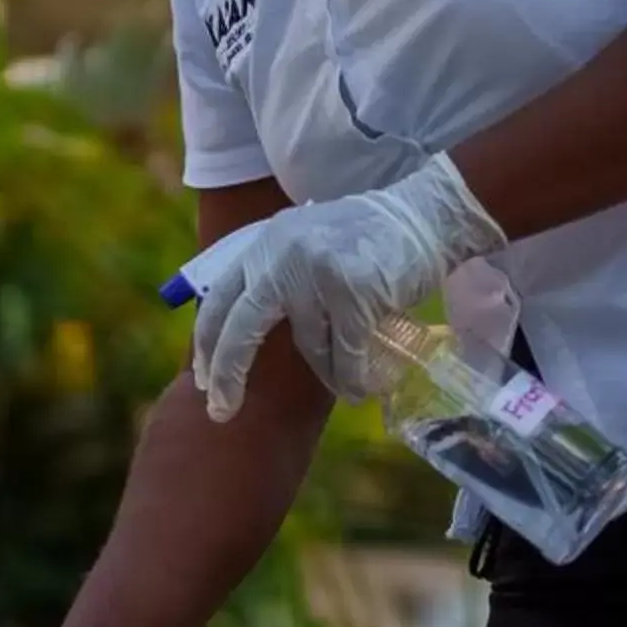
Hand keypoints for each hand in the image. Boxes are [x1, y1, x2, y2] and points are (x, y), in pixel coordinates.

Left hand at [192, 154, 504, 418]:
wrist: (424, 216)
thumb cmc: (368, 239)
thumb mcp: (306, 245)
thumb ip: (276, 278)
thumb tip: (242, 334)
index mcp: (266, 245)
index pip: (221, 299)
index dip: (208, 342)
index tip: (203, 378)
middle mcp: (284, 256)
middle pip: (242, 327)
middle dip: (228, 374)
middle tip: (221, 410)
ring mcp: (317, 274)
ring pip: (310, 347)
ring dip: (328, 373)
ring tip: (345, 381)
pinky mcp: (352, 294)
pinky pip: (345, 354)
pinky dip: (352, 377)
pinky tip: (360, 387)